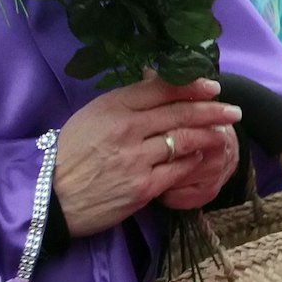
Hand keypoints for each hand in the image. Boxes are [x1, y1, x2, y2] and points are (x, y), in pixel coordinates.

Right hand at [54, 77, 242, 235]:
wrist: (49, 198)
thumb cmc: (68, 155)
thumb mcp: (91, 116)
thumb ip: (124, 102)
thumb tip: (156, 83)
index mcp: (113, 107)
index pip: (161, 89)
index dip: (191, 86)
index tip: (212, 86)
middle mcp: (128, 129)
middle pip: (179, 112)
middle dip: (211, 108)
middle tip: (233, 109)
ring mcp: (137, 159)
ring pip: (184, 140)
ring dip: (209, 134)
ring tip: (225, 131)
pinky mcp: (143, 187)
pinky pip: (179, 170)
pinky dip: (194, 161)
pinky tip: (204, 156)